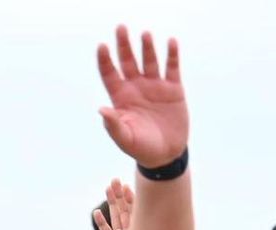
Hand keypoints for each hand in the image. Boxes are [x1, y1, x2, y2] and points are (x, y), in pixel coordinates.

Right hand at [94, 177, 133, 229]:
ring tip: (108, 188)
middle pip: (125, 210)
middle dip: (119, 196)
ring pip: (116, 217)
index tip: (126, 186)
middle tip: (114, 181)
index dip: (131, 198)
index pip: (137, 211)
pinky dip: (101, 223)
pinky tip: (96, 212)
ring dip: (111, 204)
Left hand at [96, 26, 186, 168]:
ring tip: (145, 35)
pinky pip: (172, 68)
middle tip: (121, 28)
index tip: (102, 46)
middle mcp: (136, 86)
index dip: (105, 60)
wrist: (166, 155)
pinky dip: (172, 55)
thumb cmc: (141, 148)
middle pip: (127, 60)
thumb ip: (113, 125)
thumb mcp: (125, 139)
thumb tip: (102, 109)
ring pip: (149, 61)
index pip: (109, 73)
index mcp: (121, 96)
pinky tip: (171, 42)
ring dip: (147, 47)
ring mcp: (155, 86)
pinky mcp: (173, 90)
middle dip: (124, 44)